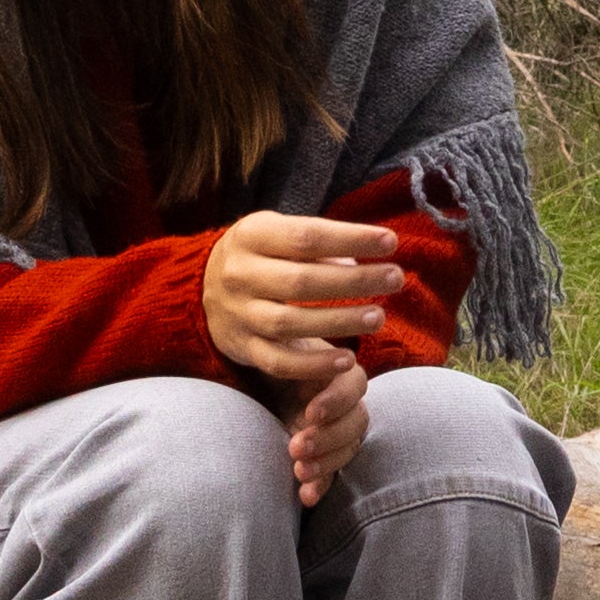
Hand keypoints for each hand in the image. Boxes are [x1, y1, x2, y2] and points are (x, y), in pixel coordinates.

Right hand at [202, 210, 398, 383]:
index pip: (306, 237)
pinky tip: (347, 361)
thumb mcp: (277, 233)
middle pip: (302, 281)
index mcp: (251, 236)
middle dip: (355, 281)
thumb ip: (317, 242)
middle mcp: (239, 274)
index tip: (391, 242)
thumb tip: (364, 257)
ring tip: (379, 317)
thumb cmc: (261, 254)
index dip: (351, 238)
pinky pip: (278, 363)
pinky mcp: (242, 348)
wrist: (203, 286)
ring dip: (340, 322)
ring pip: (290, 323)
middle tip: (396, 278)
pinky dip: (313, 366)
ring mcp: (238, 314)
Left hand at [279, 350, 366, 504]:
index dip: (336, 402)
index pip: (353, 386)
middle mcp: (343, 402)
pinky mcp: (323, 454)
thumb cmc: (265, 355)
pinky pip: (333, 474)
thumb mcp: (278, 348)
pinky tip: (306, 497)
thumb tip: (292, 342)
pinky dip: (322, 486)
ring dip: (327, 464)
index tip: (310, 412)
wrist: (250, 380)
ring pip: (347, 450)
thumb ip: (290, 350)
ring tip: (299, 472)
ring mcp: (335, 430)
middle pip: (356, 424)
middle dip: (328, 438)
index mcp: (337, 371)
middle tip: (296, 447)